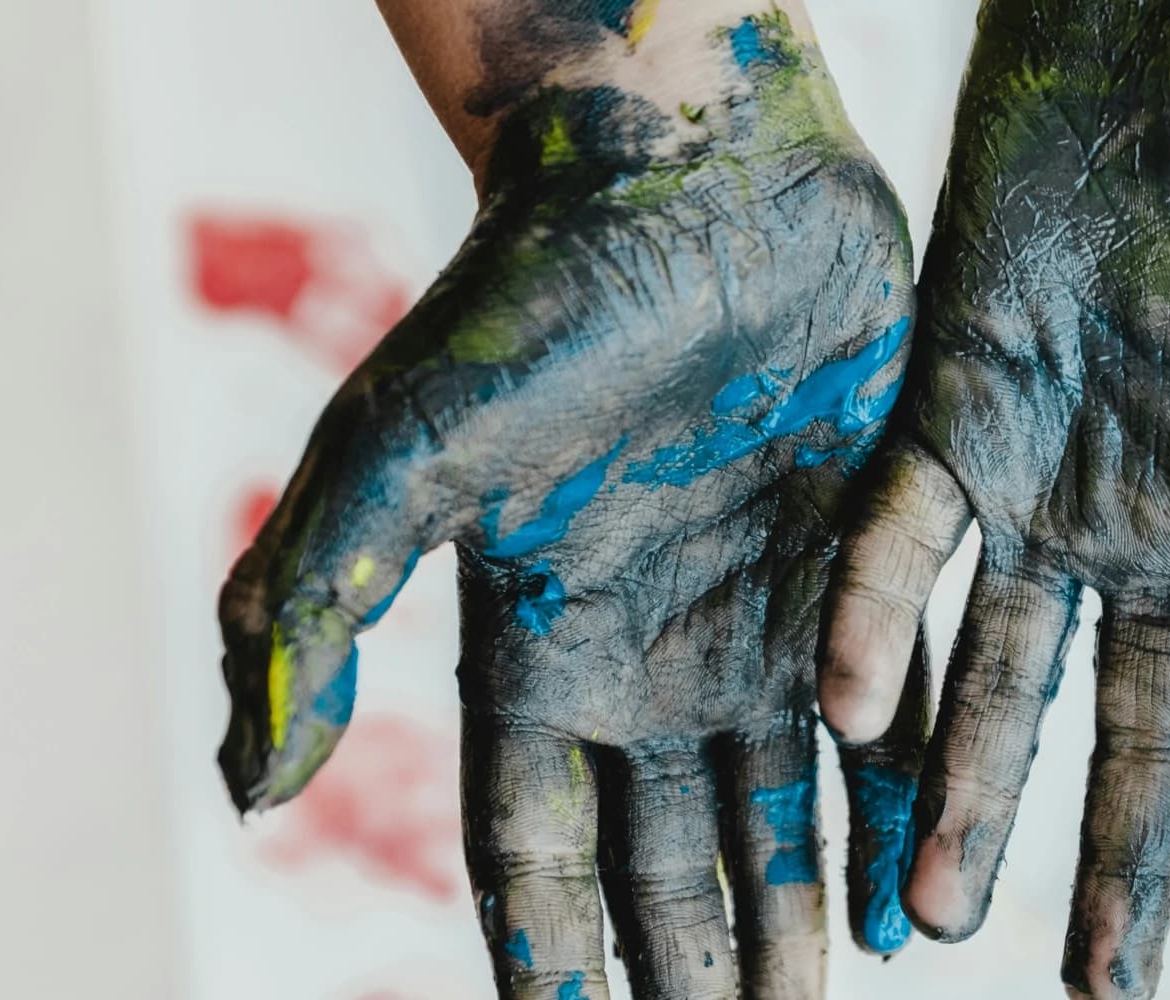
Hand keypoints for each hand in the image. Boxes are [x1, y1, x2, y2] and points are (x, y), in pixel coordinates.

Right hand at [217, 10, 920, 997]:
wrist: (691, 174)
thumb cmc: (531, 300)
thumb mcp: (399, 455)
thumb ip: (311, 610)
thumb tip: (244, 791)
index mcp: (539, 647)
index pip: (535, 844)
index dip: (551, 952)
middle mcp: (655, 654)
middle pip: (668, 858)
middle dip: (692, 966)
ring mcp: (768, 615)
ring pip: (782, 812)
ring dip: (801, 917)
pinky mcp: (871, 565)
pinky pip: (892, 721)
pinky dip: (902, 812)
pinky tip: (925, 901)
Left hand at [818, 1, 1169, 995]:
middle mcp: (1165, 517)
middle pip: (1144, 724)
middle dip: (1118, 860)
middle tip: (1089, 995)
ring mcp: (1054, 470)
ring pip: (1006, 666)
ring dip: (969, 787)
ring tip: (928, 923)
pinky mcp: (952, 400)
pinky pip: (900, 535)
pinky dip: (874, 617)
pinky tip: (850, 713)